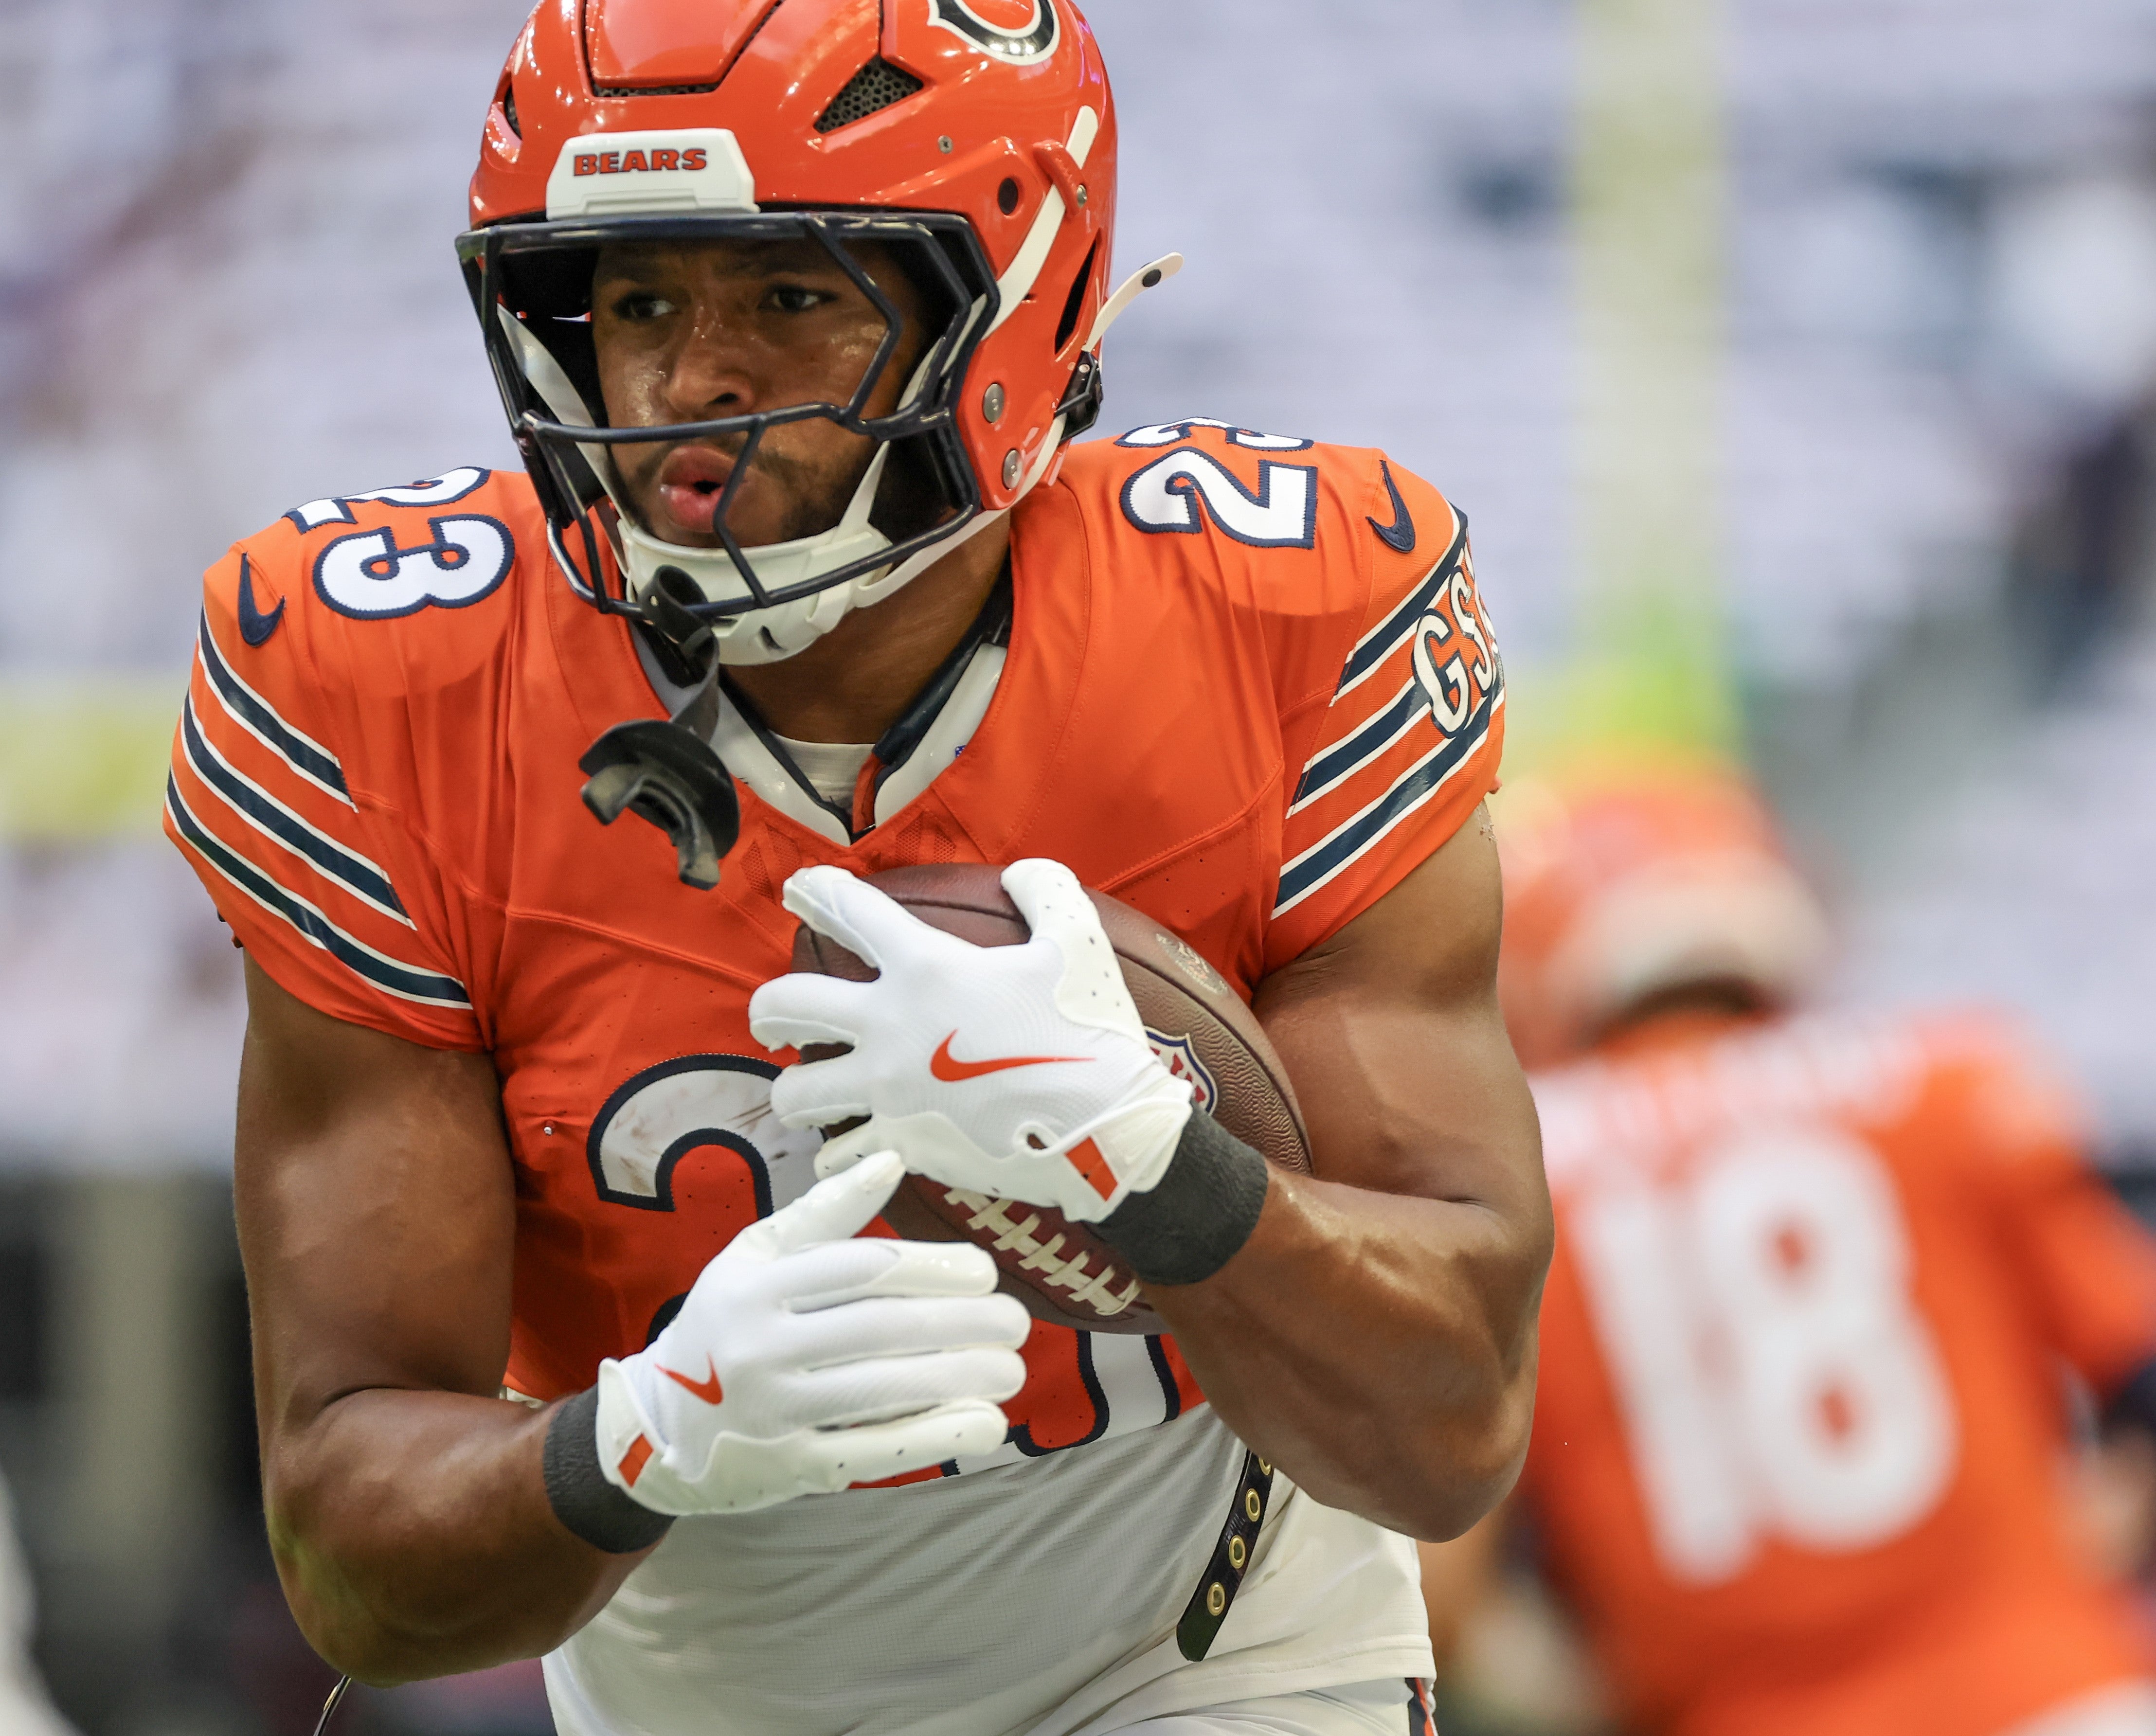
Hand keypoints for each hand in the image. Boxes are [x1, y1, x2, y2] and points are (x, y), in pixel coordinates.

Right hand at [594, 1151, 1027, 1516]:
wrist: (655, 1427)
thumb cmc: (723, 1324)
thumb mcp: (753, 1256)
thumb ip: (824, 1213)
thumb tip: (891, 1159)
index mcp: (754, 1285)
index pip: (860, 1268)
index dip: (932, 1267)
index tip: (984, 1272)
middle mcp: (759, 1347)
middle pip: (880, 1329)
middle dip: (960, 1324)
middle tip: (1016, 1321)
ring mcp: (773, 1413)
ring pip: (883, 1390)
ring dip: (960, 1379)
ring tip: (1012, 1369)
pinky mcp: (789, 1469)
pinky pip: (872, 1452)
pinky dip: (935, 1438)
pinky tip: (985, 1424)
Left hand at [747, 858, 1193, 1222]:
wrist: (1104, 1128)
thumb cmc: (1090, 1029)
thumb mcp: (1077, 941)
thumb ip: (1044, 890)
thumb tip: (1017, 874)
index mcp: (926, 967)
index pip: (847, 910)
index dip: (815, 893)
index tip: (799, 891)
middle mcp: (890, 1026)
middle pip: (788, 1005)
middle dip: (769, 1008)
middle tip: (773, 1017)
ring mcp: (889, 1091)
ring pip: (795, 1092)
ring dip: (793, 1089)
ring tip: (804, 1091)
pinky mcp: (900, 1144)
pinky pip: (840, 1154)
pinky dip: (840, 1151)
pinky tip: (851, 1146)